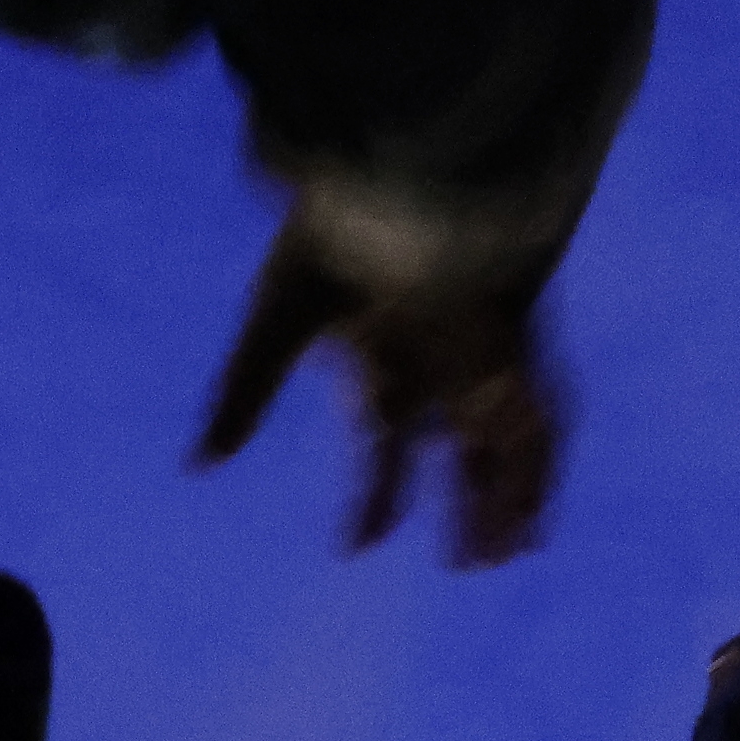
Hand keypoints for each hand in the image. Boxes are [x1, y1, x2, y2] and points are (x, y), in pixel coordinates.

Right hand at [189, 183, 574, 567]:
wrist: (412, 174)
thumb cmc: (340, 235)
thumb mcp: (278, 323)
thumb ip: (245, 393)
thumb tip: (199, 466)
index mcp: (379, 345)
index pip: (382, 436)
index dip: (377, 494)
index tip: (358, 548)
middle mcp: (436, 356)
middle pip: (454, 448)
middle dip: (459, 503)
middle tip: (463, 565)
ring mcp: (483, 352)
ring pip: (499, 444)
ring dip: (500, 502)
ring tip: (497, 560)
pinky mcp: (520, 342)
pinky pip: (540, 421)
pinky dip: (536, 474)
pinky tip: (533, 521)